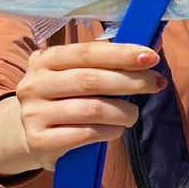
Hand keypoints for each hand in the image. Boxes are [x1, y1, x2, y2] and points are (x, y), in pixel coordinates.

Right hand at [15, 42, 166, 170]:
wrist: (32, 136)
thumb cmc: (66, 99)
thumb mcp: (79, 74)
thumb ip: (110, 61)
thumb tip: (154, 45)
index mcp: (44, 59)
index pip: (87, 52)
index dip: (121, 54)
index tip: (151, 57)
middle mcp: (33, 84)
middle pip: (91, 80)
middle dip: (131, 81)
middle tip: (157, 84)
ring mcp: (33, 114)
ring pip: (92, 109)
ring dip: (123, 111)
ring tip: (133, 114)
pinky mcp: (40, 142)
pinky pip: (86, 134)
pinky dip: (110, 132)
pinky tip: (116, 130)